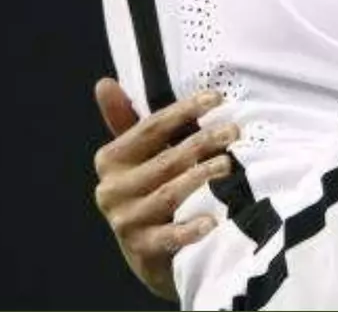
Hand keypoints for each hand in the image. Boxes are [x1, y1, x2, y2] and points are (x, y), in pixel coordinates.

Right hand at [91, 79, 239, 301]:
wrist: (150, 254)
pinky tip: (212, 220)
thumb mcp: (138, 156)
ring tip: (228, 164)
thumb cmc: (149, 190)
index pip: (149, 128)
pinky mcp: (143, 250)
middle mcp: (112, 190)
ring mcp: (126, 222)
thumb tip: (104, 83)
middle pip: (163, 160)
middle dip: (201, 142)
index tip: (216, 98)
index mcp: (110, 161)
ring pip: (168, 194)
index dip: (182, 111)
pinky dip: (190, 229)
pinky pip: (169, 237)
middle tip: (232, 131)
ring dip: (200, 177)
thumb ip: (126, 121)